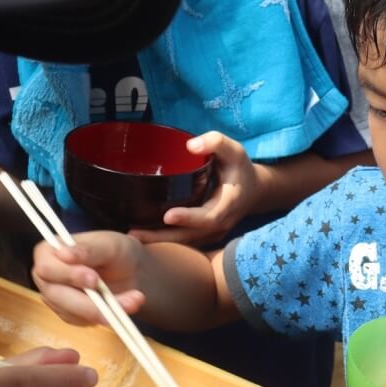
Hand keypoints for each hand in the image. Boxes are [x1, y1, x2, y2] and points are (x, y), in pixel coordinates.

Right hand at [32, 232, 145, 326]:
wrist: (130, 271)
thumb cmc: (116, 251)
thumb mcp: (108, 244)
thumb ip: (87, 250)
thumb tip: (63, 254)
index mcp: (47, 252)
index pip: (47, 268)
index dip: (69, 276)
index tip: (94, 279)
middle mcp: (45, 277)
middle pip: (57, 296)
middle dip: (90, 302)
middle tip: (123, 303)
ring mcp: (55, 298)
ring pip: (72, 313)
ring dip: (105, 312)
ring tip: (133, 302)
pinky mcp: (68, 314)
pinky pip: (81, 322)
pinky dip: (104, 317)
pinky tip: (121, 307)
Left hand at [131, 133, 258, 247]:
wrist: (252, 191)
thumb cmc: (239, 169)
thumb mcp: (234, 151)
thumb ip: (216, 143)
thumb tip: (190, 145)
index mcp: (229, 205)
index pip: (210, 217)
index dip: (190, 218)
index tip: (168, 216)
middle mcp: (221, 224)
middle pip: (191, 236)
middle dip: (163, 237)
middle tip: (135, 234)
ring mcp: (212, 234)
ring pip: (185, 243)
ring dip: (159, 242)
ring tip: (133, 237)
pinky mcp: (203, 236)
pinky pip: (183, 242)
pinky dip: (163, 241)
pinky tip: (143, 236)